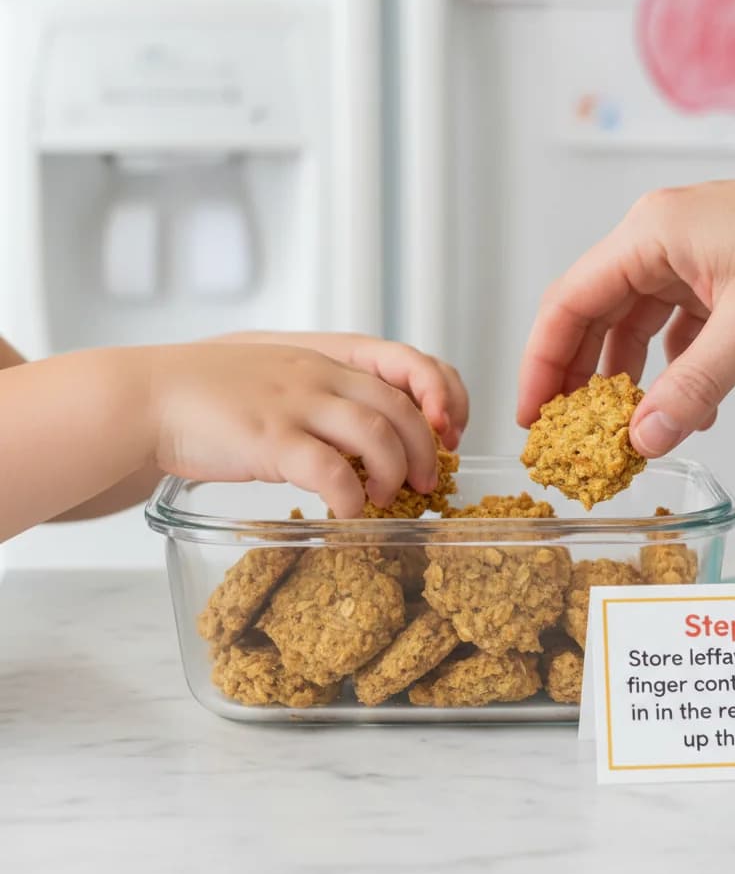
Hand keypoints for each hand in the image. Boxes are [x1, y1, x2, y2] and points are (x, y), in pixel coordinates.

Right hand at [149, 343, 442, 516]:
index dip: (438, 401)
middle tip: (427, 481)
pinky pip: (330, 471)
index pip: (405, 368)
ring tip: (388, 499)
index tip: (446, 434)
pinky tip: (347, 514)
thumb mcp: (280, 377)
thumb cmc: (213, 395)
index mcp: (324, 360)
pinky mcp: (270, 440)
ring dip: (394, 473)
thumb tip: (365, 434)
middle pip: (400, 408)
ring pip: (377, 436)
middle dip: (425, 449)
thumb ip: (323, 394)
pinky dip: (350, 497)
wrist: (149, 396)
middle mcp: (318, 376)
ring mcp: (295, 406)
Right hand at [517, 161, 734, 457]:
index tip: (531, 414)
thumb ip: (692, 386)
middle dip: (579, 376)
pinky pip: (676, 330)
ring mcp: (688, 258)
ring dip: (628, 378)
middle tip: (567, 432)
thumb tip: (642, 439)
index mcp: (650, 234)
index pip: (568, 302)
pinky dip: (674, 369)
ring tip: (624, 430)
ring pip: (633, 325)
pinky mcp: (717, 277)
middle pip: (594, 314)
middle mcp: (659, 240)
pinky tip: (690, 407)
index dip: (541, 362)